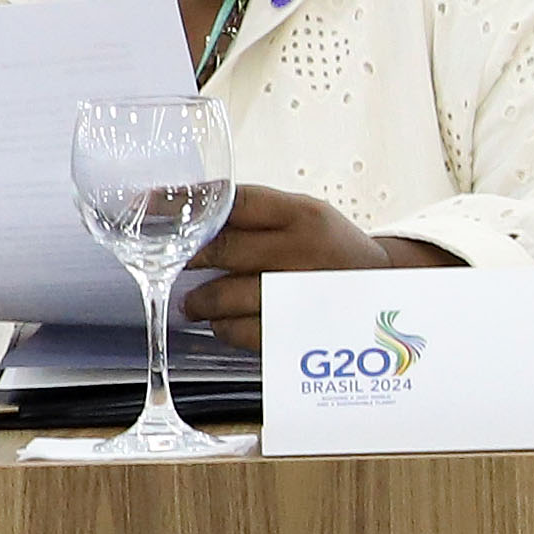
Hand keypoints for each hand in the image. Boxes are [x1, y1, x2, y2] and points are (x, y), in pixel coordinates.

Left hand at [177, 185, 429, 336]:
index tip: (144, 204)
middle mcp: (304, 250)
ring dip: (201, 301)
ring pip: (225, 296)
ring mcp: (303, 293)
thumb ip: (254, 216)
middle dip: (186, 258)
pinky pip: (241, 332)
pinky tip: (225, 323)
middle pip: (222, 249)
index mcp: (302, 214)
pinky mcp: (299, 331)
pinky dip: (223, 328)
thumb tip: (181, 215)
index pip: (233, 201)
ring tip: (196, 302)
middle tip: (171, 262)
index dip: (184, 202)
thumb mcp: (304, 218)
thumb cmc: (331, 251)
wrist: (389, 291)